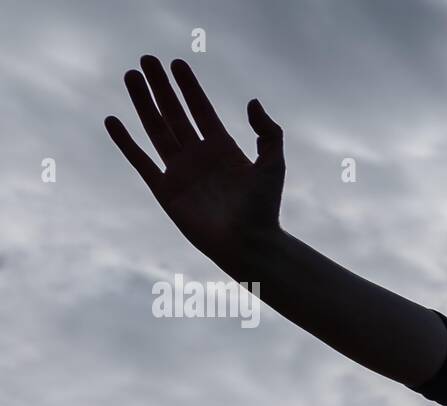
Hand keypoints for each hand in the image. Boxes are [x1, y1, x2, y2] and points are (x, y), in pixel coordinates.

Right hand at [105, 55, 284, 271]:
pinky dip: (126, 142)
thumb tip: (252, 101)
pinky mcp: (165, 191)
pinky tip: (113, 120)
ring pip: (156, 129)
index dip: (189, 87)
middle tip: (146, 59)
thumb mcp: (273, 164)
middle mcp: (199, 157)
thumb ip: (268, 132)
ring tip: (131, 76)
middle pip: (175, 114)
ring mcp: (181, 172)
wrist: (249, 244)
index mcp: (224, 149)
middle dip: (161, 87)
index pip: (201, 110)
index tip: (176, 63)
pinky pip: (141, 161)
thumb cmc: (264, 207)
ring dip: (143, 103)